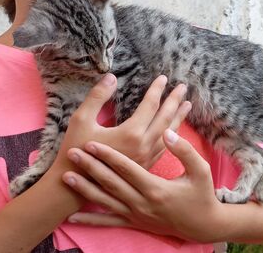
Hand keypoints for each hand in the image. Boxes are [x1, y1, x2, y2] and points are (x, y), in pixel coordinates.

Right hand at [53, 74, 190, 170]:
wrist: (75, 184)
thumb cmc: (76, 150)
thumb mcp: (81, 119)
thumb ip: (97, 97)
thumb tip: (112, 77)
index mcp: (131, 133)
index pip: (150, 105)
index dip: (157, 89)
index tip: (163, 77)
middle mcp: (143, 145)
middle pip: (165, 118)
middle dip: (174, 101)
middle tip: (182, 87)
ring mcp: (146, 158)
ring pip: (168, 134)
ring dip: (178, 118)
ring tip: (186, 106)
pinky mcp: (145, 166)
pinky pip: (163, 147)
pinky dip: (172, 135)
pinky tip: (174, 130)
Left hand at [62, 129, 226, 242]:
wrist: (203, 226)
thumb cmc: (202, 195)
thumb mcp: (201, 171)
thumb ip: (185, 151)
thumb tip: (168, 133)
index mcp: (156, 188)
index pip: (127, 168)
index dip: (109, 155)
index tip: (92, 143)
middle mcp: (142, 203)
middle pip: (111, 183)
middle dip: (91, 167)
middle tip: (73, 153)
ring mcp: (136, 216)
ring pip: (106, 201)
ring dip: (85, 189)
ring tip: (67, 176)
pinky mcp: (134, 223)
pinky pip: (109, 222)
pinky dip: (91, 220)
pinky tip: (73, 217)